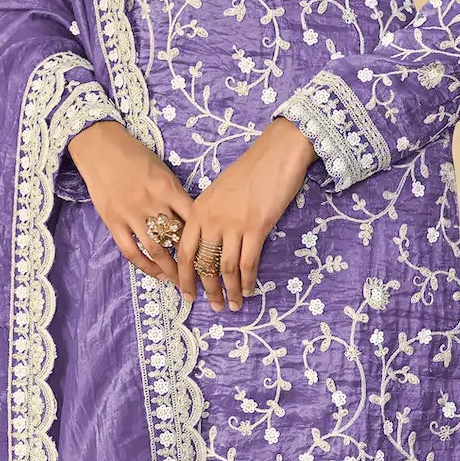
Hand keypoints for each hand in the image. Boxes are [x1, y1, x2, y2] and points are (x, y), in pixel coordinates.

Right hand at [66, 121, 194, 282]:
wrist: (101, 147)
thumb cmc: (136, 157)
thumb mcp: (163, 171)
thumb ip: (176, 196)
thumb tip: (195, 222)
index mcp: (168, 188)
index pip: (193, 219)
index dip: (206, 239)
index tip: (217, 254)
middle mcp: (151, 203)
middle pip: (177, 238)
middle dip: (193, 261)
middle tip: (204, 278)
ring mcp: (130, 214)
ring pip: (156, 249)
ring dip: (170, 269)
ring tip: (181, 282)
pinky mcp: (113, 222)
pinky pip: (131, 251)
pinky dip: (145, 265)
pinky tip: (156, 273)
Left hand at [173, 117, 316, 311]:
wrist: (276, 154)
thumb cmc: (250, 170)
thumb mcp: (219, 191)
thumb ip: (210, 215)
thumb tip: (209, 243)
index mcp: (198, 210)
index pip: (184, 251)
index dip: (184, 277)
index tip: (187, 294)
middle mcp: (211, 219)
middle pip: (202, 264)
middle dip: (207, 290)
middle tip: (213, 306)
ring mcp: (233, 224)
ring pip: (224, 268)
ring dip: (228, 291)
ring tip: (232, 306)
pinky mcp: (256, 227)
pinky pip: (248, 262)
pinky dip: (247, 281)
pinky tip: (249, 291)